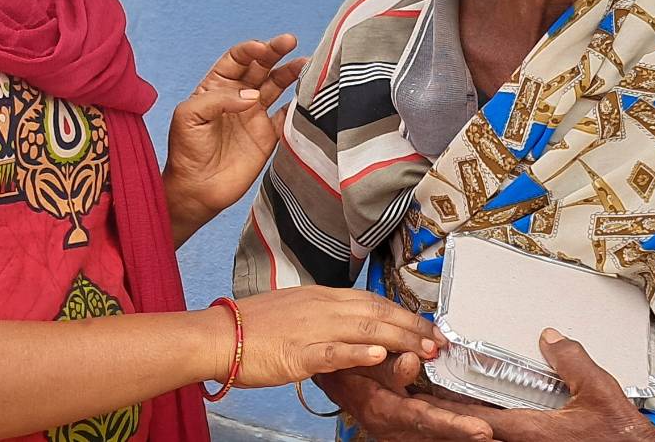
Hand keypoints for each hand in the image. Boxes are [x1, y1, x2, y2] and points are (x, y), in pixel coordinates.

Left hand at [165, 34, 305, 245]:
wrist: (196, 190)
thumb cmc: (185, 151)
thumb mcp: (189, 116)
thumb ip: (218, 100)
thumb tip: (252, 96)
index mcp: (216, 87)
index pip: (236, 59)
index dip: (250, 50)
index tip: (262, 49)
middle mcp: (238, 96)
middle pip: (260, 66)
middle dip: (275, 51)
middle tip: (289, 41)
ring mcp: (255, 115)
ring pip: (277, 85)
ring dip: (290, 72)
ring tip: (306, 63)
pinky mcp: (268, 136)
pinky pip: (287, 115)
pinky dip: (298, 105)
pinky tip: (308, 95)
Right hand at [212, 287, 448, 389]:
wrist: (216, 334)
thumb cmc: (251, 326)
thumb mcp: (294, 309)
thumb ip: (322, 313)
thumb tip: (345, 319)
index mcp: (321, 296)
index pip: (372, 300)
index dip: (403, 312)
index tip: (426, 326)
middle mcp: (322, 306)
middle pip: (377, 312)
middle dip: (412, 326)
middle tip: (438, 341)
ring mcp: (310, 328)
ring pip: (364, 329)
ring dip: (399, 339)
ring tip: (424, 349)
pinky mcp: (297, 352)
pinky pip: (333, 351)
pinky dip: (358, 353)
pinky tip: (379, 357)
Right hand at [314, 354, 492, 440]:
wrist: (337, 385)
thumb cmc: (352, 371)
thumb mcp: (365, 363)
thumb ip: (392, 365)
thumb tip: (414, 361)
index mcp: (387, 411)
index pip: (427, 419)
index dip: (455, 426)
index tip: (481, 430)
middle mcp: (398, 429)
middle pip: (440, 437)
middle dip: (469, 440)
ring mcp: (406, 434)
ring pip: (440, 441)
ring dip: (464, 441)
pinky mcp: (413, 433)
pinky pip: (437, 438)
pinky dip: (456, 437)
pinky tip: (477, 437)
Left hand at [431, 329, 654, 441]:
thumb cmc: (621, 437)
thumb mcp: (600, 391)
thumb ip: (572, 361)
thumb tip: (550, 338)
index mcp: (531, 431)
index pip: (475, 416)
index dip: (448, 404)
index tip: (427, 392)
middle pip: (475, 431)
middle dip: (451, 415)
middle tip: (430, 396)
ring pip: (489, 439)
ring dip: (470, 423)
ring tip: (452, 406)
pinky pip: (506, 440)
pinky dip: (492, 429)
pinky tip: (490, 420)